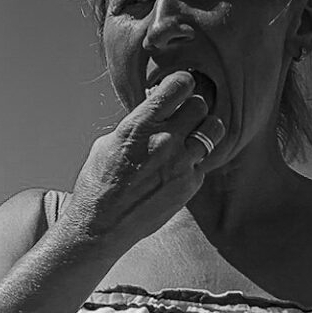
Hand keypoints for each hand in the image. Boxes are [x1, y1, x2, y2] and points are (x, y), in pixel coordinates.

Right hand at [63, 72, 226, 250]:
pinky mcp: (189, 185)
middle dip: (191, 108)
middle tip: (182, 118)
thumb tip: (153, 111)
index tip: (176, 91)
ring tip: (190, 138)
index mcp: (139, 125)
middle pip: (200, 104)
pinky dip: (195, 162)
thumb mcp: (107, 144)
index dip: (181, 84)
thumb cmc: (97, 184)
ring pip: (214, 129)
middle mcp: (163, 141)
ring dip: (204, 130)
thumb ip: (136, 125)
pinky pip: (204, 161)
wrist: (99, 227)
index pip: (180, 85)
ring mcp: (180, 164)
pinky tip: (178, 169)